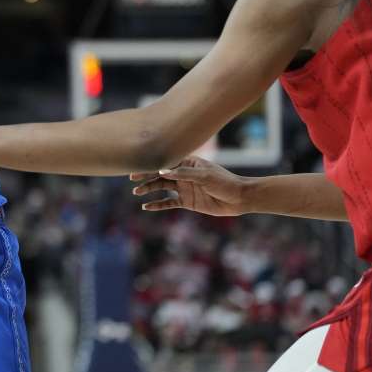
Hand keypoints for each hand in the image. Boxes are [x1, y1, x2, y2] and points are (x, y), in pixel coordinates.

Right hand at [131, 157, 251, 215]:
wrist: (238, 198)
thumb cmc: (223, 182)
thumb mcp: (204, 175)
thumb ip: (183, 174)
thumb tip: (162, 171)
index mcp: (187, 163)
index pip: (165, 164)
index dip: (150, 166)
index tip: (137, 169)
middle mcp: (183, 175)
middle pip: (160, 176)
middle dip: (146, 178)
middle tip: (133, 180)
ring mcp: (184, 188)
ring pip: (162, 188)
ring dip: (149, 190)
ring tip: (137, 193)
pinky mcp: (187, 202)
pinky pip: (169, 203)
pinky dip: (158, 205)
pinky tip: (147, 207)